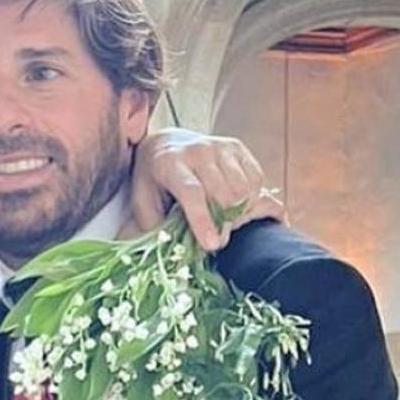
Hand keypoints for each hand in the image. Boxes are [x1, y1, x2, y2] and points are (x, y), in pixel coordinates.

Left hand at [127, 128, 285, 250]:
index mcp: (170, 164)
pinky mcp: (237, 147)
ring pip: (243, 188)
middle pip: (223, 193)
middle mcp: (198, 150)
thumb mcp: (144, 206)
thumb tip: (179, 254)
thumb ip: (158, 228)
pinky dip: (251, 199)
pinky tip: (236, 206)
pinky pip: (255, 178)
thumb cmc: (153, 183)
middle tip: (217, 240)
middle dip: (224, 224)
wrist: (165, 145)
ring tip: (225, 222)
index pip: (192, 192)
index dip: (203, 220)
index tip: (212, 244)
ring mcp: (220, 147)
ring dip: (239, 212)